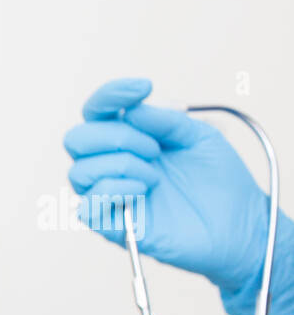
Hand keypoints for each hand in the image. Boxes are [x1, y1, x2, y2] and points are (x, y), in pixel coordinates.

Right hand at [64, 77, 293, 314]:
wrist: (238, 224)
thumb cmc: (218, 180)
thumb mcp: (198, 136)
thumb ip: (165, 120)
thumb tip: (130, 111)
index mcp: (128, 140)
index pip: (97, 112)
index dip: (111, 95)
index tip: (144, 87)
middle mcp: (112, 166)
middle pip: (76, 140)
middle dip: (114, 136)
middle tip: (155, 148)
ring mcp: (111, 196)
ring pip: (79, 171)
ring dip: (121, 165)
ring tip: (156, 176)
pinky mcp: (113, 227)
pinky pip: (87, 208)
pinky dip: (113, 191)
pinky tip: (144, 190)